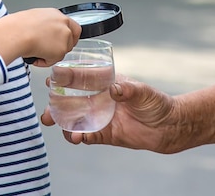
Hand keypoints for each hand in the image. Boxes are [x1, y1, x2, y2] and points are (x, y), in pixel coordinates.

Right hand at [0, 8, 80, 65]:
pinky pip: (54, 60)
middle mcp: (63, 23)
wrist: (16, 33)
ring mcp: (64, 36)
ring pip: (62, 51)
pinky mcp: (61, 49)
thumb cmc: (18, 26)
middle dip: (60, 47)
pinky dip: (44, 61)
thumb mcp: (34, 19)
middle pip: (71, 40)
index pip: (72, 26)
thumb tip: (43, 33)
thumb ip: (45, 25)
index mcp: (56, 14)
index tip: (62, 42)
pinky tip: (35, 55)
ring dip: (50, 54)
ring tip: (36, 51)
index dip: (68, 36)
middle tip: (47, 51)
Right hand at [41, 74, 177, 152]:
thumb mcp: (144, 92)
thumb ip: (129, 90)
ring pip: (76, 119)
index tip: (53, 76)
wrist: (167, 127)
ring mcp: (101, 117)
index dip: (67, 76)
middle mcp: (100, 99)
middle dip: (56, 103)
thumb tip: (114, 89)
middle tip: (47, 108)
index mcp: (106, 83)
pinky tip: (75, 137)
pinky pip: (88, 135)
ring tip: (54, 123)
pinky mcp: (105, 134)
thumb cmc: (156, 103)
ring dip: (63, 122)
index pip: (83, 78)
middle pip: (73, 100)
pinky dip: (79, 136)